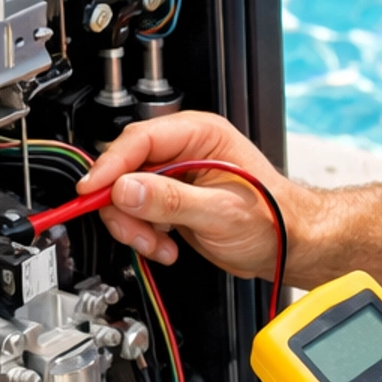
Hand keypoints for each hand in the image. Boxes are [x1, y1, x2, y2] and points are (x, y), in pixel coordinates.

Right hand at [77, 111, 297, 273]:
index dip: (111, 166)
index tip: (92, 190)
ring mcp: (174, 176)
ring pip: (126, 195)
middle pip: (125, 168)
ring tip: (160, 245)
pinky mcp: (170, 200)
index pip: (139, 140)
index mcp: (200, 134)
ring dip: (135, 226)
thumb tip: (126, 189)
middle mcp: (184, 150)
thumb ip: (170, 200)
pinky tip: (166, 246)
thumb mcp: (220, 211)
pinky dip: (143, 235)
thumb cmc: (273, 219)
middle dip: (125, 206)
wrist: (289, 245)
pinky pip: (137, 213)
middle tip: (138, 233)